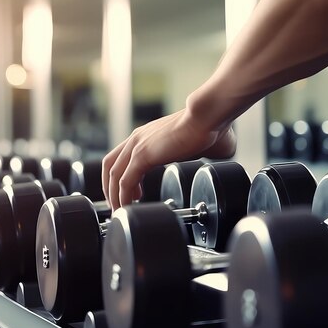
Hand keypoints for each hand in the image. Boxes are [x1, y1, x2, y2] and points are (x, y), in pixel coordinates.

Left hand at [102, 108, 235, 210]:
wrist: (208, 117)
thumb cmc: (208, 126)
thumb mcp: (194, 144)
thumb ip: (196, 152)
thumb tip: (217, 156)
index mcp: (145, 135)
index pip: (120, 157)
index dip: (119, 176)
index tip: (129, 193)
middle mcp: (136, 139)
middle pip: (110, 166)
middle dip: (110, 188)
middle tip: (118, 204)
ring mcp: (137, 146)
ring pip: (114, 176)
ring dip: (115, 195)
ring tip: (121, 210)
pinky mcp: (142, 155)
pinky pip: (125, 182)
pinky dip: (124, 196)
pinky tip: (128, 206)